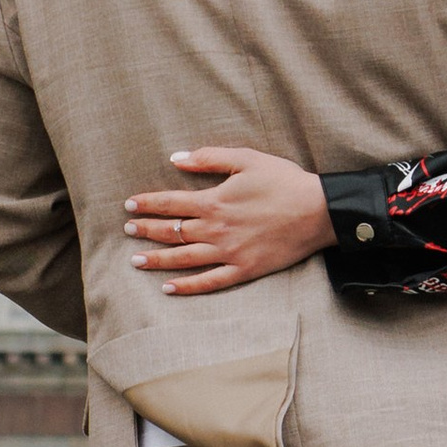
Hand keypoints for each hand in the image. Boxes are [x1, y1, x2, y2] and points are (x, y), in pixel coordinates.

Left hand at [125, 149, 333, 294]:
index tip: (129, 206)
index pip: (170, 203)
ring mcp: (228, 253)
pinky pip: (209, 282)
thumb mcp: (247, 159)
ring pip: (183, 259)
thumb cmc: (284, 181)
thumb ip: (209, 157)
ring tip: (136, 261)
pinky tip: (169, 288)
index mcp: (214, 201)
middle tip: (128, 231)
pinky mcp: (244, 270)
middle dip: (145, 231)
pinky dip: (187, 287)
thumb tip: (175, 158)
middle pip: (171, 232)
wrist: (319, 211)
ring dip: (156, 260)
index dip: (147, 204)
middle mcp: (216, 230)